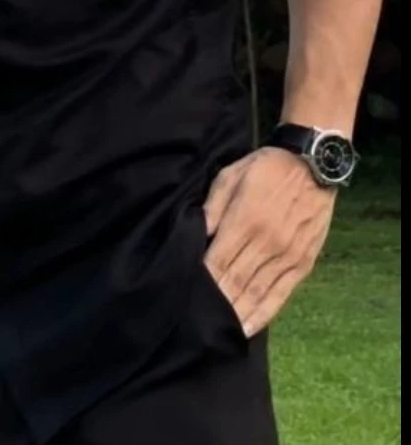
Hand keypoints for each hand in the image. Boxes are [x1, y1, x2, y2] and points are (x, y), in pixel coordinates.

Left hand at [203, 147, 336, 337]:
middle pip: (235, 281)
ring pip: (256, 293)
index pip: (218, 260)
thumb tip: (197, 233)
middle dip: (215, 302)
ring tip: (217, 331)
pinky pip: (281, 294)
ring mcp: (286, 255)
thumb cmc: (265, 168)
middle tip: (196, 320)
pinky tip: (248, 327)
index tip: (186, 295)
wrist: (312, 166)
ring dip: (236, 313)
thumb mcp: (231, 175)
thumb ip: (214, 206)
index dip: (202, 280)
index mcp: (245, 220)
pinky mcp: (302, 263)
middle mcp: (266, 243)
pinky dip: (264, 313)